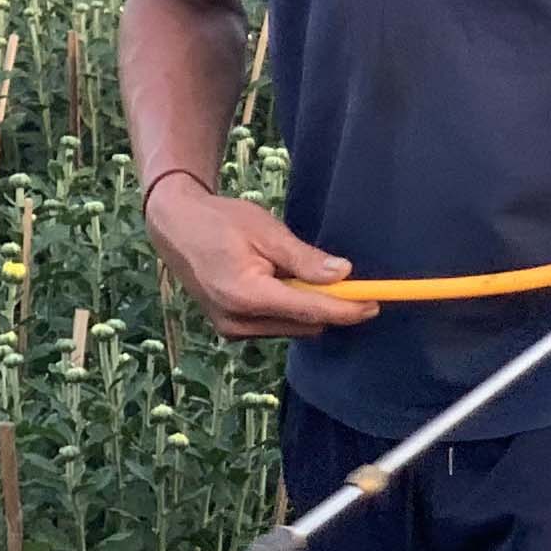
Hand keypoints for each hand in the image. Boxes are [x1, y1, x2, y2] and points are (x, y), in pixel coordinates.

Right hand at [144, 178, 375, 339]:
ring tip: (288, 269)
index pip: (310, 311)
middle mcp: (238, 321)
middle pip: (304, 324)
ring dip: (304, 306)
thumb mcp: (266, 230)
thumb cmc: (220, 221)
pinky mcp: (230, 329)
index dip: (346, 309)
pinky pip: (274, 325)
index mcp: (247, 295)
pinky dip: (286, 308)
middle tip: (341, 278)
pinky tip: (275, 281)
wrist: (176, 228)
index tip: (374, 304)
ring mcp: (232, 329)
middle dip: (327, 306)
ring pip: (290, 327)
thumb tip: (343, 274)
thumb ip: (304, 258)